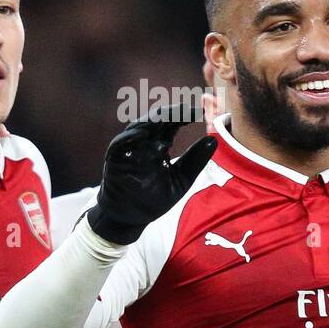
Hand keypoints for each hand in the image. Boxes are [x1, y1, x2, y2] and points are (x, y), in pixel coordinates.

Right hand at [88, 102, 217, 243]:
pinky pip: (119, 145)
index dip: (184, 116)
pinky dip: (130, 137)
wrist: (132, 218)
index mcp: (159, 145)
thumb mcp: (182, 178)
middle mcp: (143, 143)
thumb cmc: (155, 198)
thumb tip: (214, 140)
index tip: (201, 112)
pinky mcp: (114, 160)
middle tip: (187, 109)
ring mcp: (128, 150)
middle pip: (156, 121)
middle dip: (171, 114)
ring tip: (169, 115)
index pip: (172, 125)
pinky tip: (144, 133)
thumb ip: (195, 160)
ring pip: (138, 128)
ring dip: (153, 121)